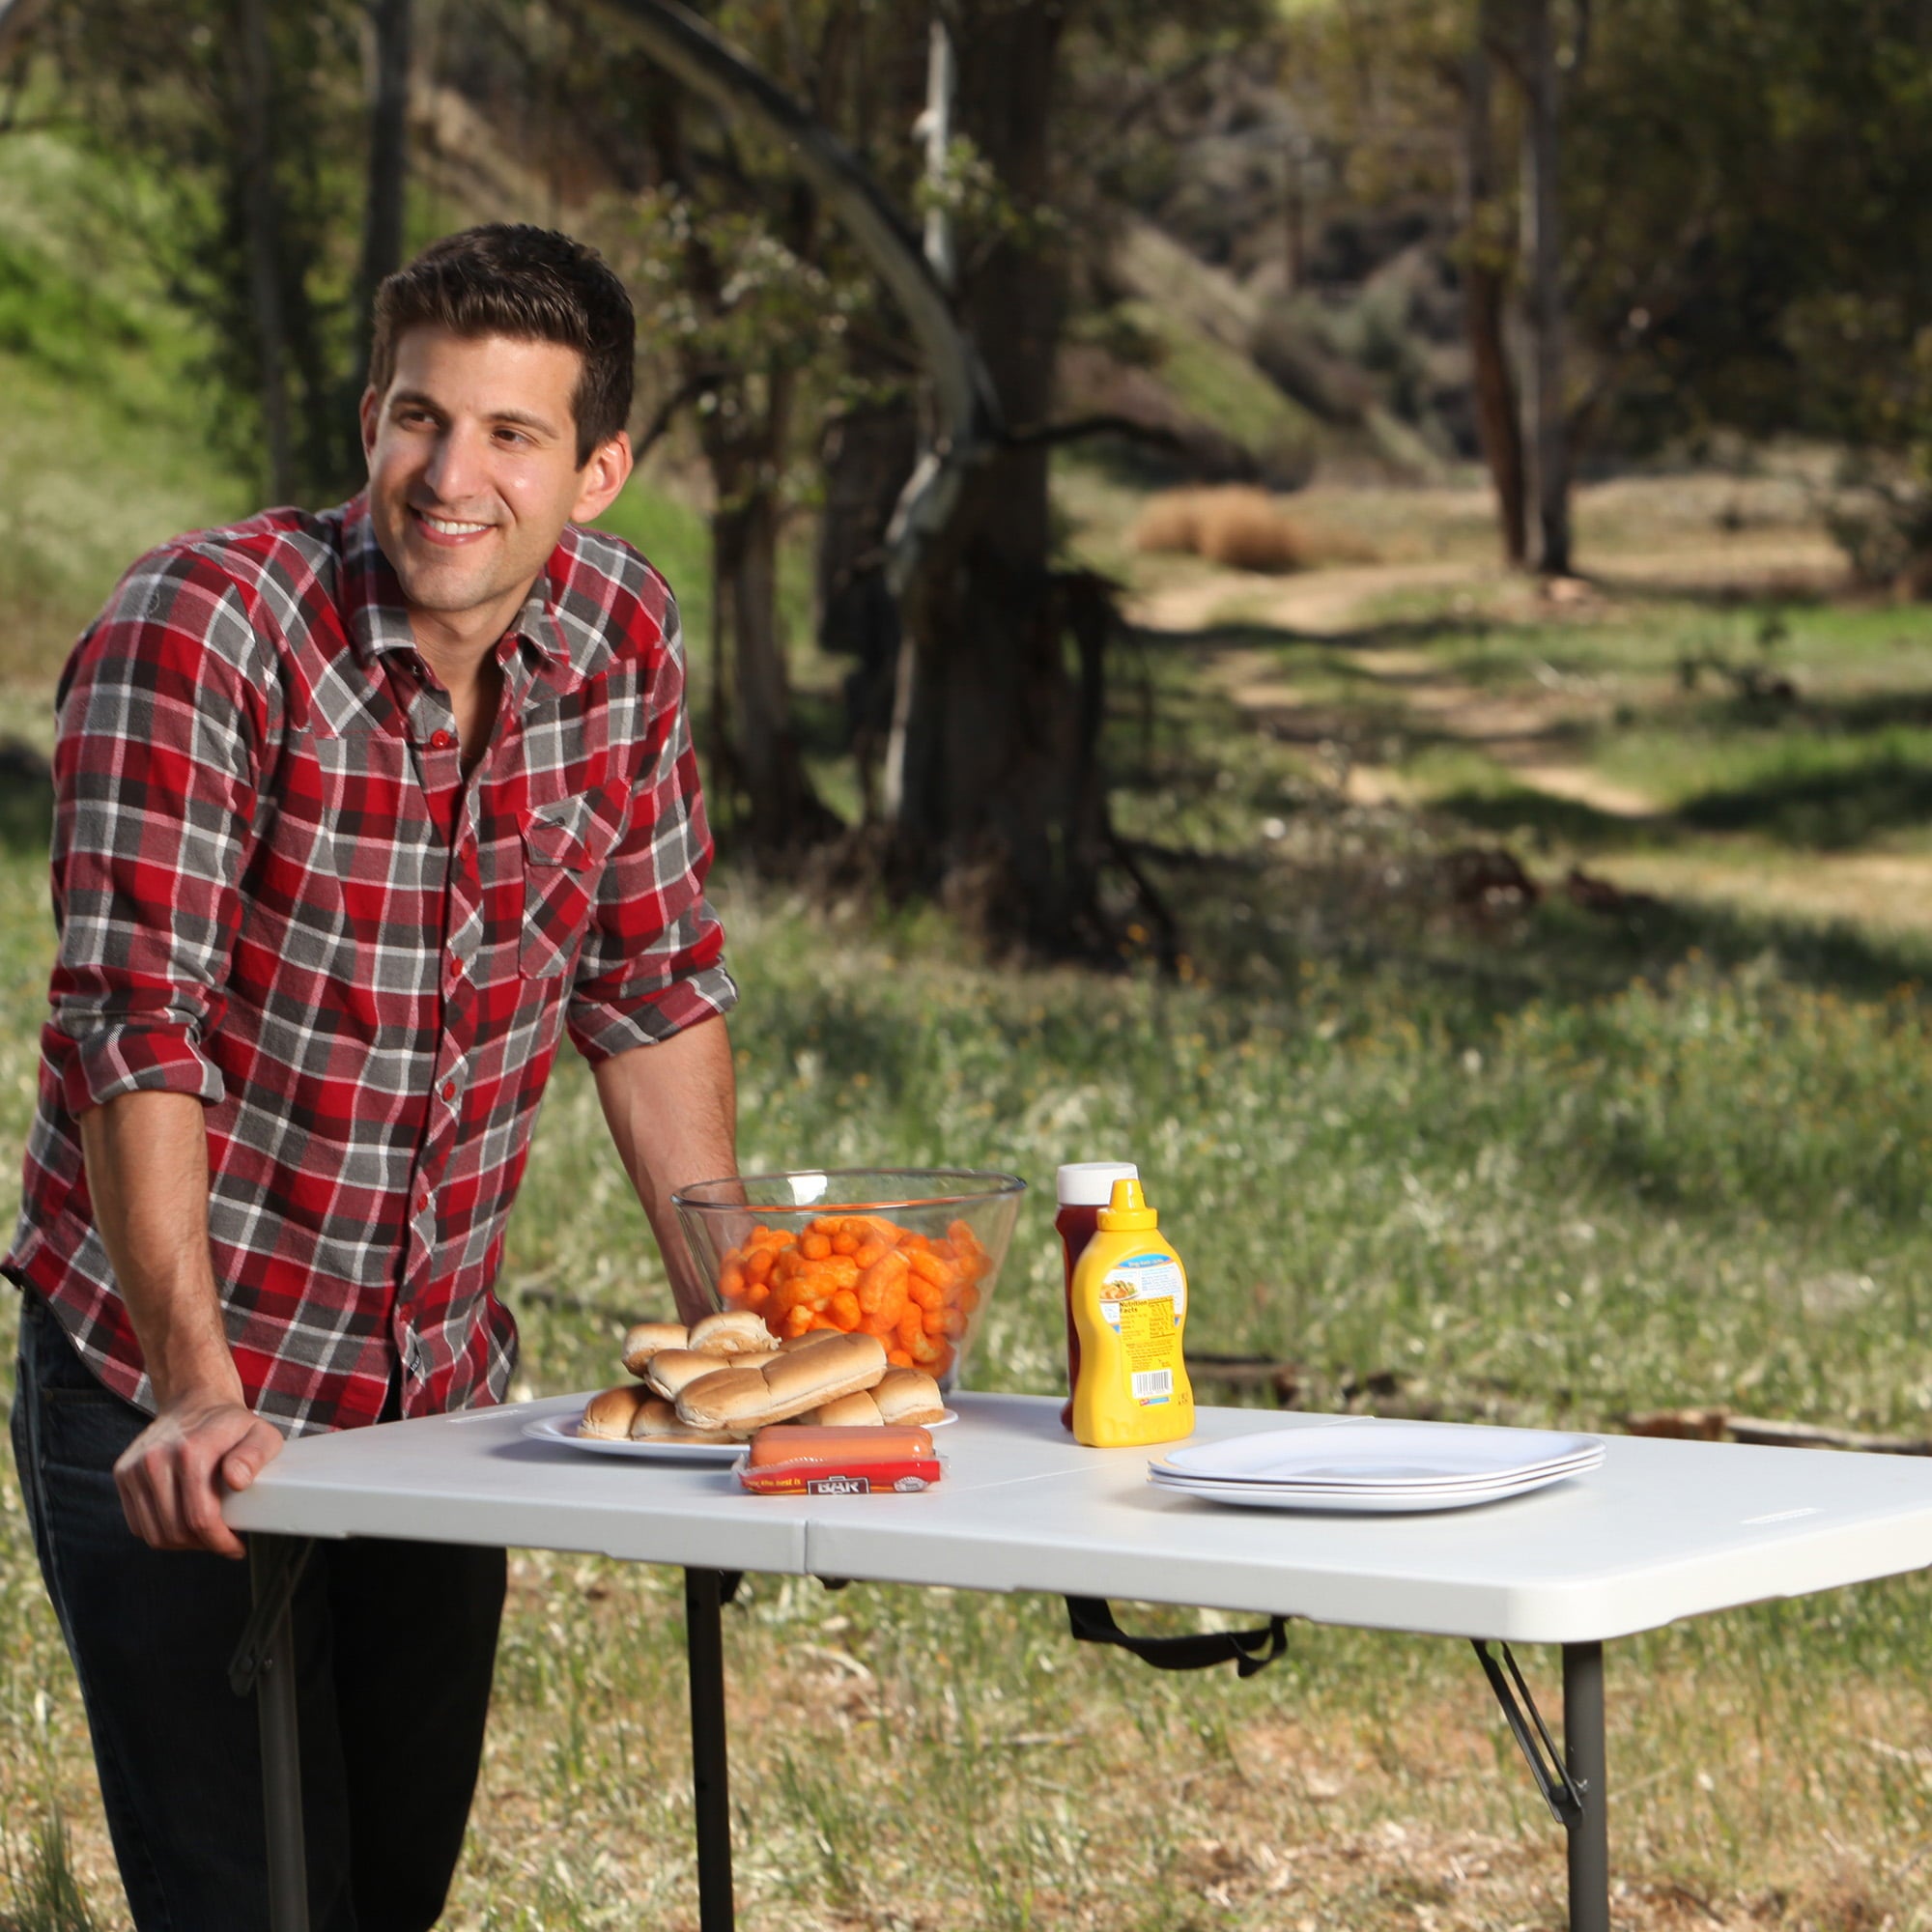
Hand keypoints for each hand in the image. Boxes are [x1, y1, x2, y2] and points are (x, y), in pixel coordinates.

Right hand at [113, 1394, 284, 1558]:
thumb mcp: (261, 1433)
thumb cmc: (232, 1425)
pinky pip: (138, 1523)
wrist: (194, 1401)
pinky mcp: (123, 1473)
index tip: (236, 1547)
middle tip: (222, 1542)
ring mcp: (134, 1467)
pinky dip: (161, 1533)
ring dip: (181, 1544)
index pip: (200, 1517)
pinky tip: (182, 1526)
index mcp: (192, 1452)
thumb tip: (237, 1481)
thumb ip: (256, 1455)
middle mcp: (156, 1460)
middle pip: (175, 1530)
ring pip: (154, 1533)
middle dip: (203, 1545)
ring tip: (204, 1536)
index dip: (220, 1541)